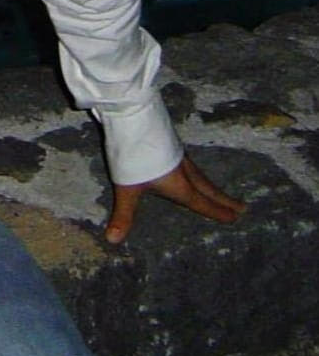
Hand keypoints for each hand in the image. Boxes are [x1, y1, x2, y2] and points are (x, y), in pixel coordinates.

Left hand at [105, 154, 246, 244]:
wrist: (133, 114)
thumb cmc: (132, 154)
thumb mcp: (127, 187)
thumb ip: (124, 215)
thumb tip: (113, 241)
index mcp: (180, 184)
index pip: (202, 202)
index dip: (218, 212)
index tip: (236, 218)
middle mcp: (184, 169)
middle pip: (208, 188)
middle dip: (224, 200)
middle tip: (242, 208)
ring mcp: (178, 153)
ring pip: (200, 173)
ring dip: (211, 185)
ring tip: (218, 192)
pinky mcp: (170, 141)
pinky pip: (190, 162)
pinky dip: (198, 171)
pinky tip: (190, 168)